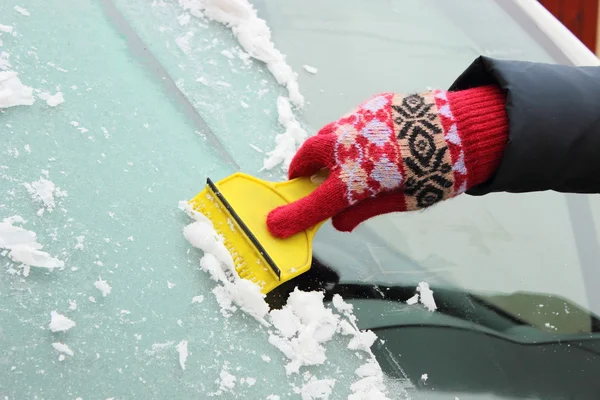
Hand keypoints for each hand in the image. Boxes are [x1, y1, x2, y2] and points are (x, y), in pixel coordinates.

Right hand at [267, 85, 507, 237]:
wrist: (468, 129)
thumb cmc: (439, 173)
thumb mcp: (404, 202)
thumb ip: (365, 210)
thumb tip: (338, 221)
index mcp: (358, 178)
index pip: (316, 202)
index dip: (293, 216)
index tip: (274, 225)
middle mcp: (349, 146)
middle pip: (308, 157)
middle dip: (300, 171)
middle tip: (305, 182)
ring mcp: (358, 122)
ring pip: (325, 136)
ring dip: (321, 152)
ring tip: (336, 163)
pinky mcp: (371, 106)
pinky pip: (346, 124)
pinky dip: (345, 138)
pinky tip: (367, 145)